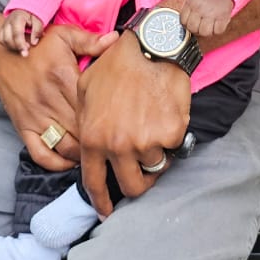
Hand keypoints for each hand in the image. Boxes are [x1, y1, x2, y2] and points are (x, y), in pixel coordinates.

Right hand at [0, 10, 43, 55]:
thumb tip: (34, 42)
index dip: (21, 44)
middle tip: (26, 50)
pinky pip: (1, 40)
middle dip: (17, 47)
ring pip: (3, 40)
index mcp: (18, 18)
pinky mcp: (2, 29)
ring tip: (22, 47)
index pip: (17, 33)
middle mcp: (8, 21)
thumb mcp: (38, 20)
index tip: (26, 52)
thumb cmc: (32, 16)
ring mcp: (3, 25)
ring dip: (12, 47)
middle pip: (8, 38)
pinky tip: (16, 45)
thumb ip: (37, 30)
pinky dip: (8, 45)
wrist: (25, 10)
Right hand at [0, 22, 117, 169]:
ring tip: (98, 152)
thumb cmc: (36, 46)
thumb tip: (116, 39)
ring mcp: (35, 117)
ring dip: (84, 153)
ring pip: (65, 146)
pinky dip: (58, 164)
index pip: (93, 107)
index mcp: (63, 77)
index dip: (111, 118)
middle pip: (83, 130)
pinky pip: (40, 154)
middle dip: (102, 140)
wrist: (1, 55)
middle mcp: (49, 101)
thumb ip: (90, 40)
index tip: (123, 123)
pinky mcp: (23, 128)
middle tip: (117, 142)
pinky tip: (72, 160)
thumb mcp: (64, 35)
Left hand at [75, 32, 190, 214]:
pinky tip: (165, 113)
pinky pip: (174, 146)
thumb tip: (88, 144)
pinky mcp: (171, 134)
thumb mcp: (85, 90)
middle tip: (144, 170)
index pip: (94, 182)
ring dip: (157, 153)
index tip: (107, 212)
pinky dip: (172, 135)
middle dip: (140, 182)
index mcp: (93, 138)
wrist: (152, 47)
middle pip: (133, 186)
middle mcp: (118, 146)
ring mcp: (146, 142)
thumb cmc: (117, 64)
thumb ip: (85, 121)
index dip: (102, 202)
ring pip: (156, 164)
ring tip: (154, 127)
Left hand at [181, 0, 233, 36]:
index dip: (187, 25)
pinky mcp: (223, 17)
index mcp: (191, 3)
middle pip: (193, 28)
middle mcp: (200, 8)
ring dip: (207, 32)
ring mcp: (212, 13)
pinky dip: (217, 30)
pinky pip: (217, 31)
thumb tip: (184, 25)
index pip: (183, 22)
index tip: (191, 23)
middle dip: (196, 30)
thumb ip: (187, 10)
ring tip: (208, 26)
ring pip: (204, 32)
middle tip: (200, 26)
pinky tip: (216, 24)